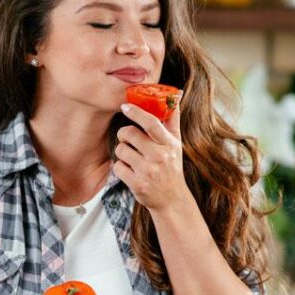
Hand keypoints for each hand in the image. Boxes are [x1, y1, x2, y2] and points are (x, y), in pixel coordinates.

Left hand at [115, 97, 189, 212]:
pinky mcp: (137, 184)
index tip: (125, 106)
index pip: (152, 123)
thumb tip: (176, 95)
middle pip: (129, 134)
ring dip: (122, 152)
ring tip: (132, 158)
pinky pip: (118, 167)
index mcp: (169, 144)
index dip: (136, 112)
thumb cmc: (171, 167)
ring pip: (121, 150)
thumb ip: (173, 120)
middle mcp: (160, 157)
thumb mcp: (176, 144)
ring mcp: (148, 171)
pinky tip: (130, 171)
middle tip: (128, 139)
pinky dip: (120, 168)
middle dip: (124, 134)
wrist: (171, 199)